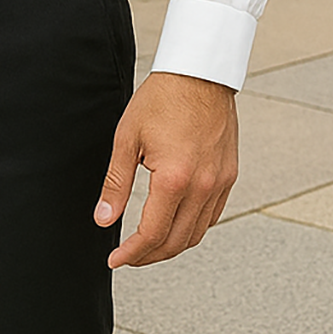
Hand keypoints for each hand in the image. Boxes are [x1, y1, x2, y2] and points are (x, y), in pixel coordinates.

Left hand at [94, 70, 237, 267]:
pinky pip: (212, 216)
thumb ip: (116, 184)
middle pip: (176, 242)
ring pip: (196, 233)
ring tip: (148, 243)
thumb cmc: (162, 99)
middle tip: (128, 257)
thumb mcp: (127, 138)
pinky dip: (192, 227)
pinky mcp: (229, 175)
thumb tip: (103, 220)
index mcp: (174, 178)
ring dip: (171, 245)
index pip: (152, 234)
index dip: (131, 253)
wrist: (200, 73)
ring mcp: (219, 182)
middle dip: (149, 256)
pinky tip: (175, 222)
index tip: (115, 260)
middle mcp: (203, 186)